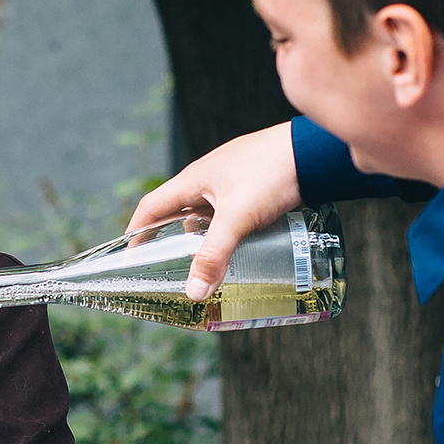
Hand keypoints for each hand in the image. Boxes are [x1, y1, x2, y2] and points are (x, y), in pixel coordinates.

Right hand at [125, 124, 302, 299]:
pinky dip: (225, 228)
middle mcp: (209, 176)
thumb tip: (194, 291)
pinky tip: (238, 243)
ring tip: (204, 260)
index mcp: (194, 178)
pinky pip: (229, 209)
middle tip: (166, 264)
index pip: (152, 206)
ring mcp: (232, 178)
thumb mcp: (238, 218)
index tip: (129, 254)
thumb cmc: (272, 172)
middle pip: (177, 209)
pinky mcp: (254, 183)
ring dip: (200, 234)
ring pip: (205, 210)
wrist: (314, 151)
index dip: (136, 230)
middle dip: (168, 237)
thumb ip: (215, 255)